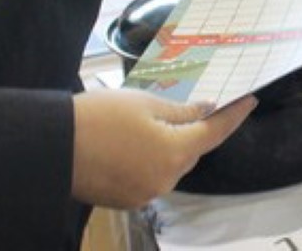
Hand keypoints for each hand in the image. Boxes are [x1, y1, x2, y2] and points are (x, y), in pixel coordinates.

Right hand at [71, 90, 256, 207]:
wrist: (51, 147)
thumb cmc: (99, 117)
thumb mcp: (144, 104)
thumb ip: (181, 111)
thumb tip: (205, 111)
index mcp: (174, 153)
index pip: (215, 133)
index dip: (233, 116)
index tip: (249, 101)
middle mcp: (165, 180)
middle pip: (191, 151)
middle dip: (194, 130)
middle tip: (190, 106)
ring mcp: (145, 194)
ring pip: (170, 165)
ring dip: (169, 146)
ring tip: (147, 123)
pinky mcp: (126, 200)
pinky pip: (150, 177)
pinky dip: (149, 160)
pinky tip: (131, 143)